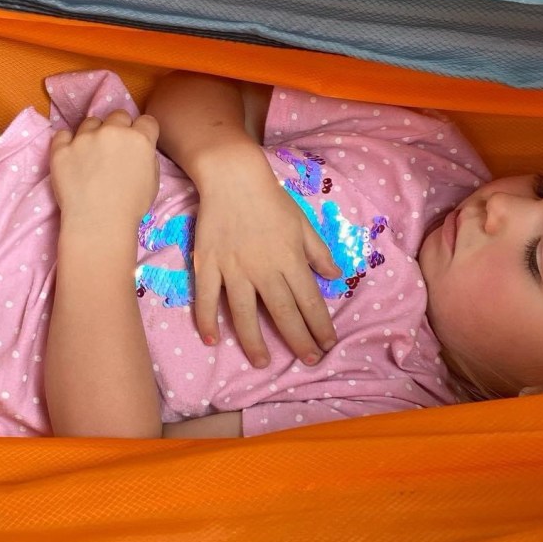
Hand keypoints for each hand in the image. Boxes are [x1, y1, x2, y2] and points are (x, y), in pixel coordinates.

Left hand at [50, 111, 159, 228]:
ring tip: (91, 155)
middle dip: (118, 128)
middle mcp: (113, 131)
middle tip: (114, 149)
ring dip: (93, 134)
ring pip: (91, 122)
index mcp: (140, 139)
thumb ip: (147, 157)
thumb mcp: (153, 181)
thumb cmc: (130, 207)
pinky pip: (63, 135)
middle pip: (118, 115)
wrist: (99, 222)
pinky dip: (67, 142)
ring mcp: (84, 138)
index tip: (138, 142)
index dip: (143, 131)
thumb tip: (139, 150)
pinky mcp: (61, 148)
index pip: (146, 121)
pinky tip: (72, 156)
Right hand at [192, 143, 339, 367]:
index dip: (320, 326)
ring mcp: (234, 269)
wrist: (233, 178)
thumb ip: (319, 252)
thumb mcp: (303, 223)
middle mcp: (264, 269)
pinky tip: (212, 340)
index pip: (310, 301)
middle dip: (298, 341)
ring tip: (262, 363)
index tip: (327, 345)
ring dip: (255, 342)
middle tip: (308, 361)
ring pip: (245, 314)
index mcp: (290, 259)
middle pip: (283, 313)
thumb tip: (335, 276)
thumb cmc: (271, 200)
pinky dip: (207, 320)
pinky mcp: (208, 265)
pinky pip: (207, 298)